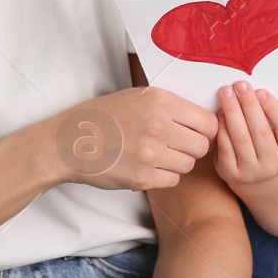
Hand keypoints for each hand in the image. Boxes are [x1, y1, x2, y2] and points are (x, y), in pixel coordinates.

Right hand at [50, 86, 217, 192]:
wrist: (69, 142)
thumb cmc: (101, 117)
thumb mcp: (135, 96)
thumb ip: (168, 105)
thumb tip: (201, 116)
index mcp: (160, 102)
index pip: (208, 122)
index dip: (205, 130)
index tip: (196, 132)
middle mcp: (158, 126)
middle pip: (202, 146)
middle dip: (192, 147)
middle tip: (176, 145)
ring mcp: (150, 154)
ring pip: (188, 165)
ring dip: (177, 163)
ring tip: (157, 155)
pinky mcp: (142, 177)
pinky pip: (172, 180)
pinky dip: (163, 176)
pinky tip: (147, 166)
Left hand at [214, 82, 277, 186]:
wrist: (256, 178)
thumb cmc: (267, 146)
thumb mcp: (277, 136)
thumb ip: (270, 117)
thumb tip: (253, 89)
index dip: (274, 108)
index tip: (261, 90)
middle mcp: (273, 165)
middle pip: (261, 131)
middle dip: (249, 105)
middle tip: (240, 85)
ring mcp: (251, 172)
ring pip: (241, 138)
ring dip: (232, 112)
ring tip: (227, 93)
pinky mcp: (231, 173)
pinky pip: (225, 146)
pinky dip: (222, 127)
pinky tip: (220, 111)